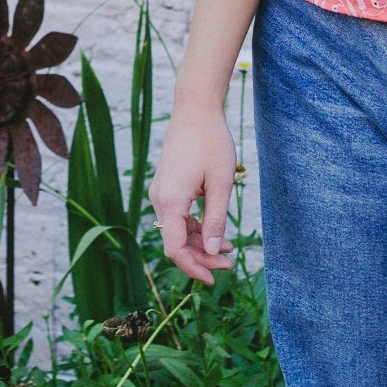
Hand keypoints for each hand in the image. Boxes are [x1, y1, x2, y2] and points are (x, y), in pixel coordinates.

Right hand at [148, 105, 238, 285]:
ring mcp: (160, 193)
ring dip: (198, 243)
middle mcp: (159, 199)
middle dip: (200, 257)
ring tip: (226, 249)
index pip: (174, 248)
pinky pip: (177, 216)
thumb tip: (211, 250)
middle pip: (174, 242)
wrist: (195, 109)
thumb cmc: (211, 141)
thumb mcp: (220, 183)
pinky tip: (214, 231)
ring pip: (175, 230)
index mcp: (170, 201)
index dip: (193, 267)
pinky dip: (193, 227)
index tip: (214, 277)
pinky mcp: (166, 187)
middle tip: (227, 263)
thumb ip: (215, 218)